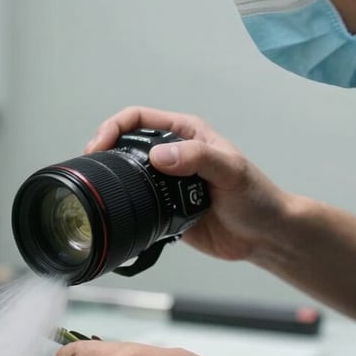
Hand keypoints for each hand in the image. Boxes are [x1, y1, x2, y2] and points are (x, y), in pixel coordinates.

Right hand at [85, 106, 290, 262]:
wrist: (263, 236)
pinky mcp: (165, 210)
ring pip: (128, 176)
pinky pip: (137, 205)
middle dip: (104, 151)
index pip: (139, 119)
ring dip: (111, 180)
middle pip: (126, 145)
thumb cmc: (256, 198)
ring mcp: (167, 184)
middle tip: (91, 167)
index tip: (100, 144)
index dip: (114, 127)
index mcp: (186, 134)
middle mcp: (174, 155)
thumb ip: (197, 158)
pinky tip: (117, 211)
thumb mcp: (231, 171)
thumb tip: (158, 155)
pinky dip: (124, 207)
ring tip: (97, 189)